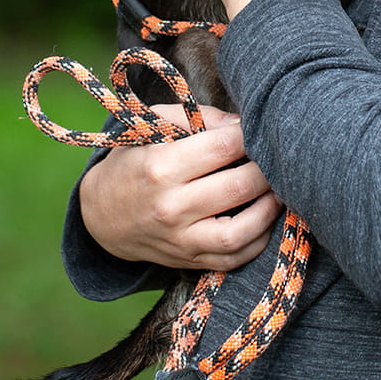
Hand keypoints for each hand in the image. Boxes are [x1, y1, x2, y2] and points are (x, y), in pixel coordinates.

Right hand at [81, 103, 283, 270]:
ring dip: (270, 208)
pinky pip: (235, 258)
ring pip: (241, 231)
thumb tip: (243, 124)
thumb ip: (199, 117)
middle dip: (266, 169)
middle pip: (238, 186)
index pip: (223, 146)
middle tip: (274, 157)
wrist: (101, 214)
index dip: (249, 134)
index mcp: (160, 168)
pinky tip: (265, 217)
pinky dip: (259, 239)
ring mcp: (181, 240)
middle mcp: (171, 208)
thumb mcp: (153, 126)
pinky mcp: (190, 261)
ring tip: (278, 189)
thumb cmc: (133, 160)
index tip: (258, 128)